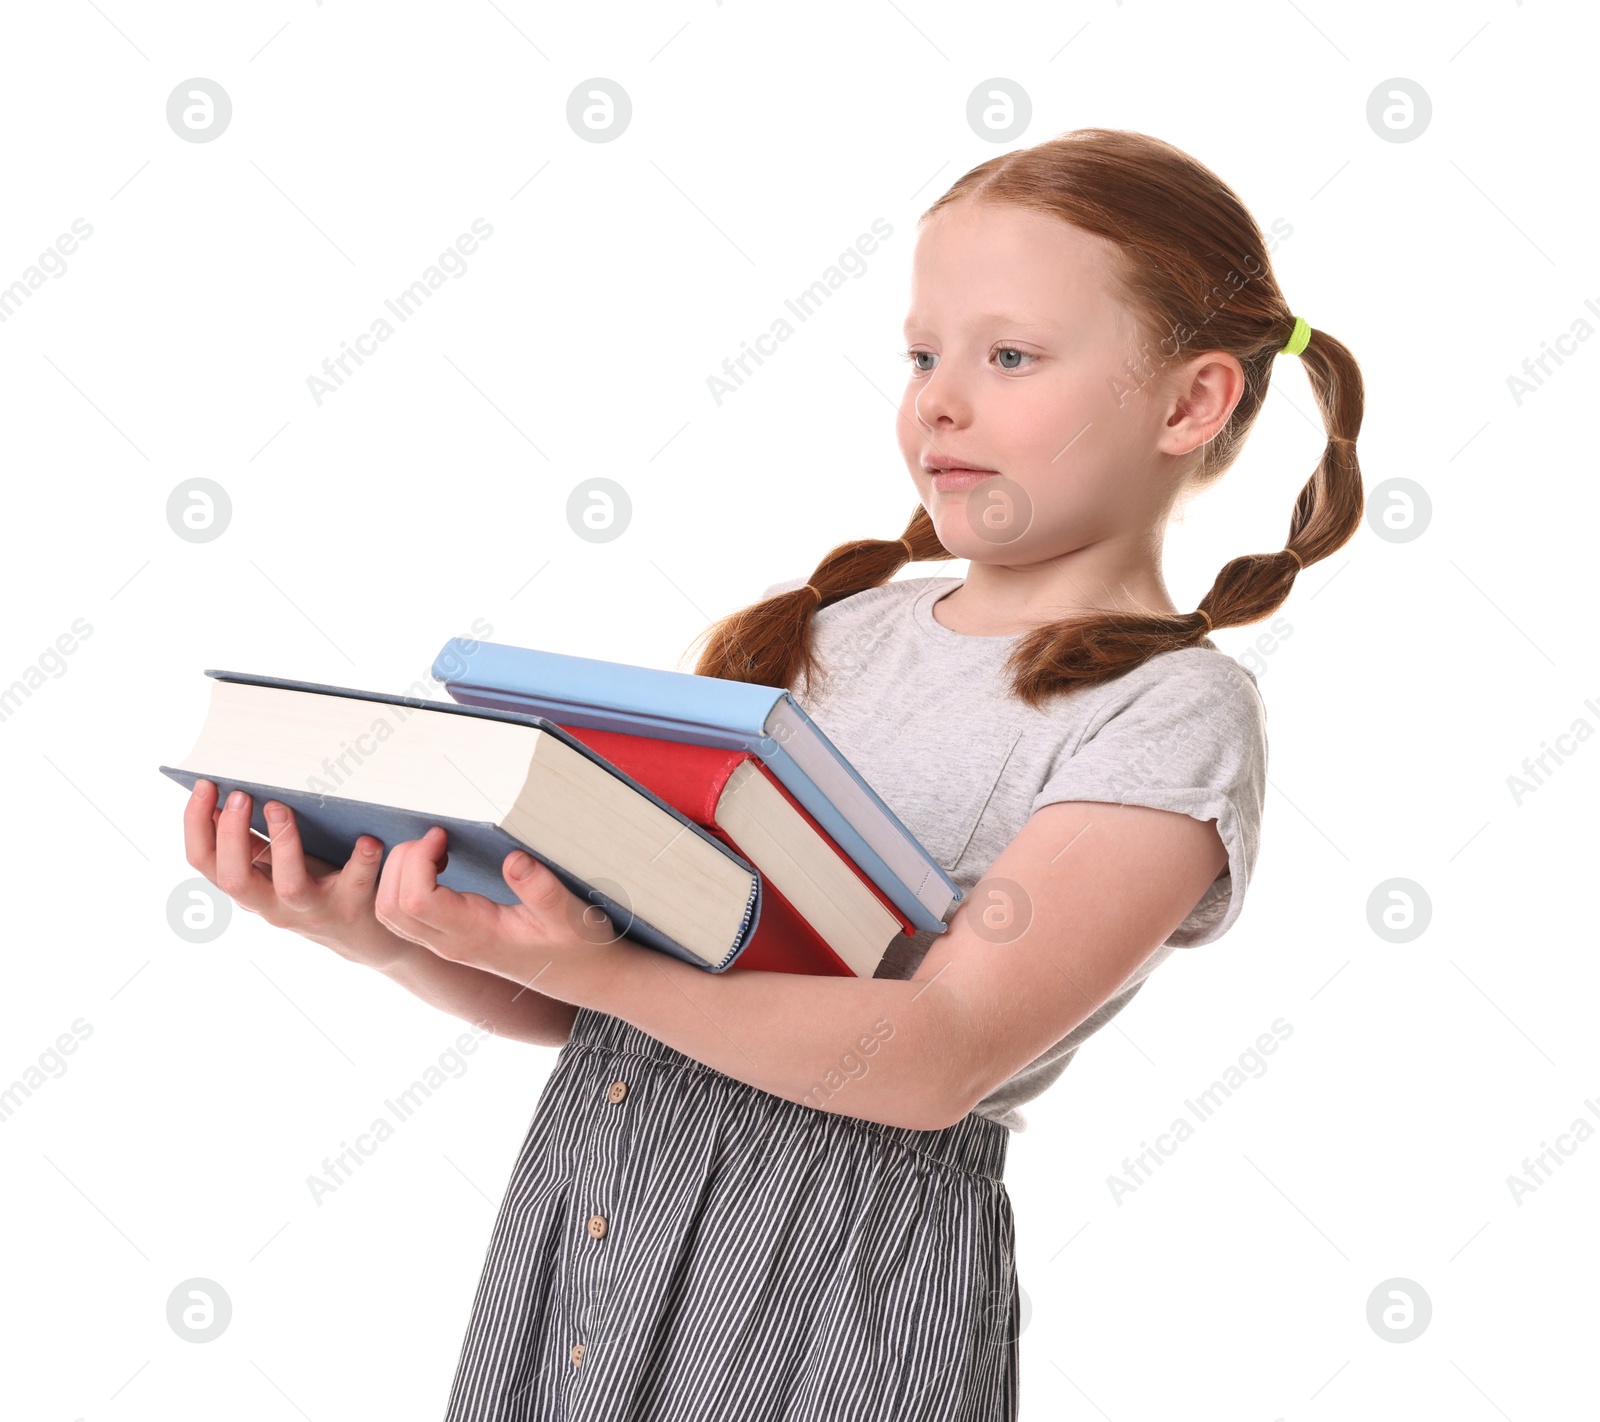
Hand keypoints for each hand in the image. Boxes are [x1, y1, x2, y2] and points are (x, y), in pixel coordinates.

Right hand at [182, 778, 415, 970]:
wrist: (364, 937)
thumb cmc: (316, 888)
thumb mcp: (276, 868)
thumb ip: (251, 842)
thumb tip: (221, 799)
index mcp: (249, 889)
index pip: (205, 862)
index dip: (196, 824)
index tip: (204, 784)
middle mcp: (273, 904)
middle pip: (235, 880)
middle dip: (232, 836)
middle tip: (241, 795)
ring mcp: (313, 909)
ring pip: (289, 885)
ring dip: (283, 843)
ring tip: (281, 806)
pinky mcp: (352, 908)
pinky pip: (356, 884)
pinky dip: (362, 861)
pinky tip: (368, 839)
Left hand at [373, 826, 605, 990]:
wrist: (585, 980)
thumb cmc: (579, 946)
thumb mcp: (570, 913)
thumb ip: (541, 888)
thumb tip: (512, 858)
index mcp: (477, 935)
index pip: (416, 900)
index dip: (417, 861)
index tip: (442, 835)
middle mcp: (453, 945)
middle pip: (391, 908)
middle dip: (400, 863)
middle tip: (436, 837)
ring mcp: (448, 945)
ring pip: (391, 914)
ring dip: (399, 874)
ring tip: (437, 850)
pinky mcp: (451, 940)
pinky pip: (406, 916)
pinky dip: (407, 884)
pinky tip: (441, 865)